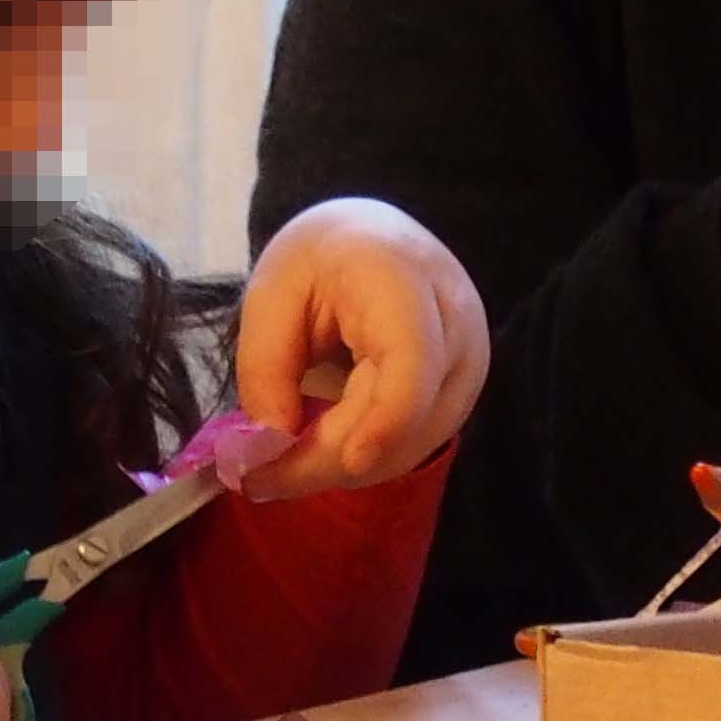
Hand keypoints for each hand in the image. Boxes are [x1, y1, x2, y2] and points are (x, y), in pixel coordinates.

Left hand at [234, 199, 489, 499]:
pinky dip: (358, 458)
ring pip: (408, 447)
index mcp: (405, 280)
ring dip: (339, 467)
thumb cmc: (321, 258)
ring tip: (277, 462)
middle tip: (254, 479)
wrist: (378, 241)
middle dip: (328, 460)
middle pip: (403, 420)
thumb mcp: (270, 292)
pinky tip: (317, 445)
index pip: (414, 361)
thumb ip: (265, 366)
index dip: (388, 419)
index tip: (349, 463)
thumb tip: (274, 445)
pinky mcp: (458, 398)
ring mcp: (465, 368)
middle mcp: (455, 328)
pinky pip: (409, 447)